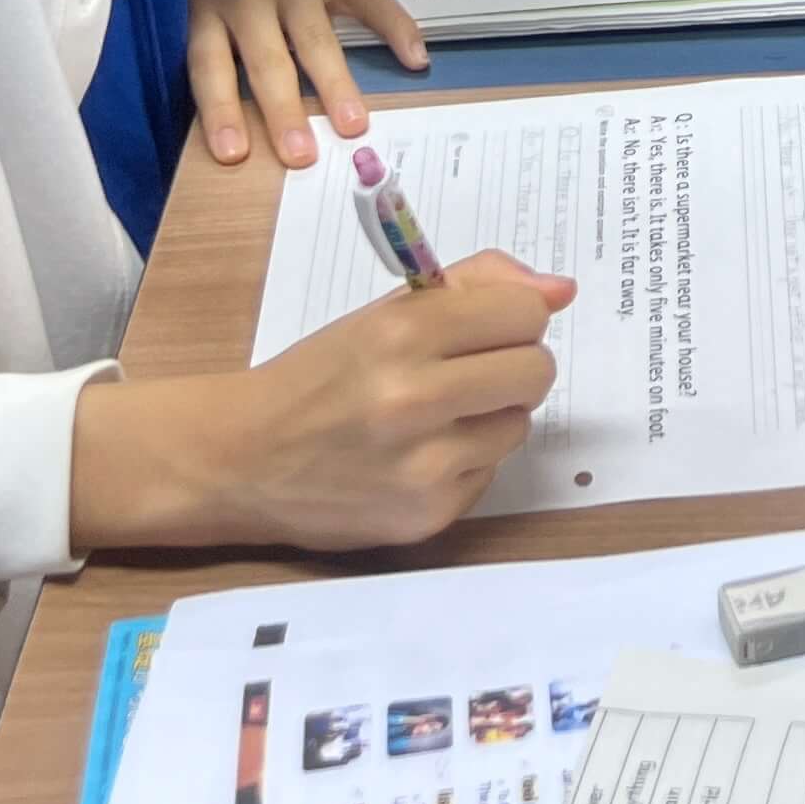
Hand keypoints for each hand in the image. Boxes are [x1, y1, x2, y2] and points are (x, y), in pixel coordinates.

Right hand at [71, 253, 572, 554]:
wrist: (242, 460)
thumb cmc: (320, 376)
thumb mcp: (385, 313)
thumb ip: (475, 286)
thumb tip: (561, 290)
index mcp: (402, 333)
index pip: (525, 314)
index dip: (515, 318)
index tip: (489, 328)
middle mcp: (414, 399)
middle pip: (536, 371)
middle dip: (514, 366)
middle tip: (470, 372)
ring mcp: (423, 466)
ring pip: (517, 426)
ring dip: (490, 417)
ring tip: (435, 417)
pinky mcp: (428, 517)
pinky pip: (488, 474)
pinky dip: (464, 463)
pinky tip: (417, 458)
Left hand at [186, 0, 419, 170]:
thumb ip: (213, 43)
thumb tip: (231, 127)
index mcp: (209, 7)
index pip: (207, 65)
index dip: (218, 110)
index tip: (232, 156)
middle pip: (265, 58)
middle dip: (282, 108)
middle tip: (301, 155)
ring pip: (315, 37)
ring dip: (335, 82)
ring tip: (356, 125)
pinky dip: (394, 26)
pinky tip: (416, 57)